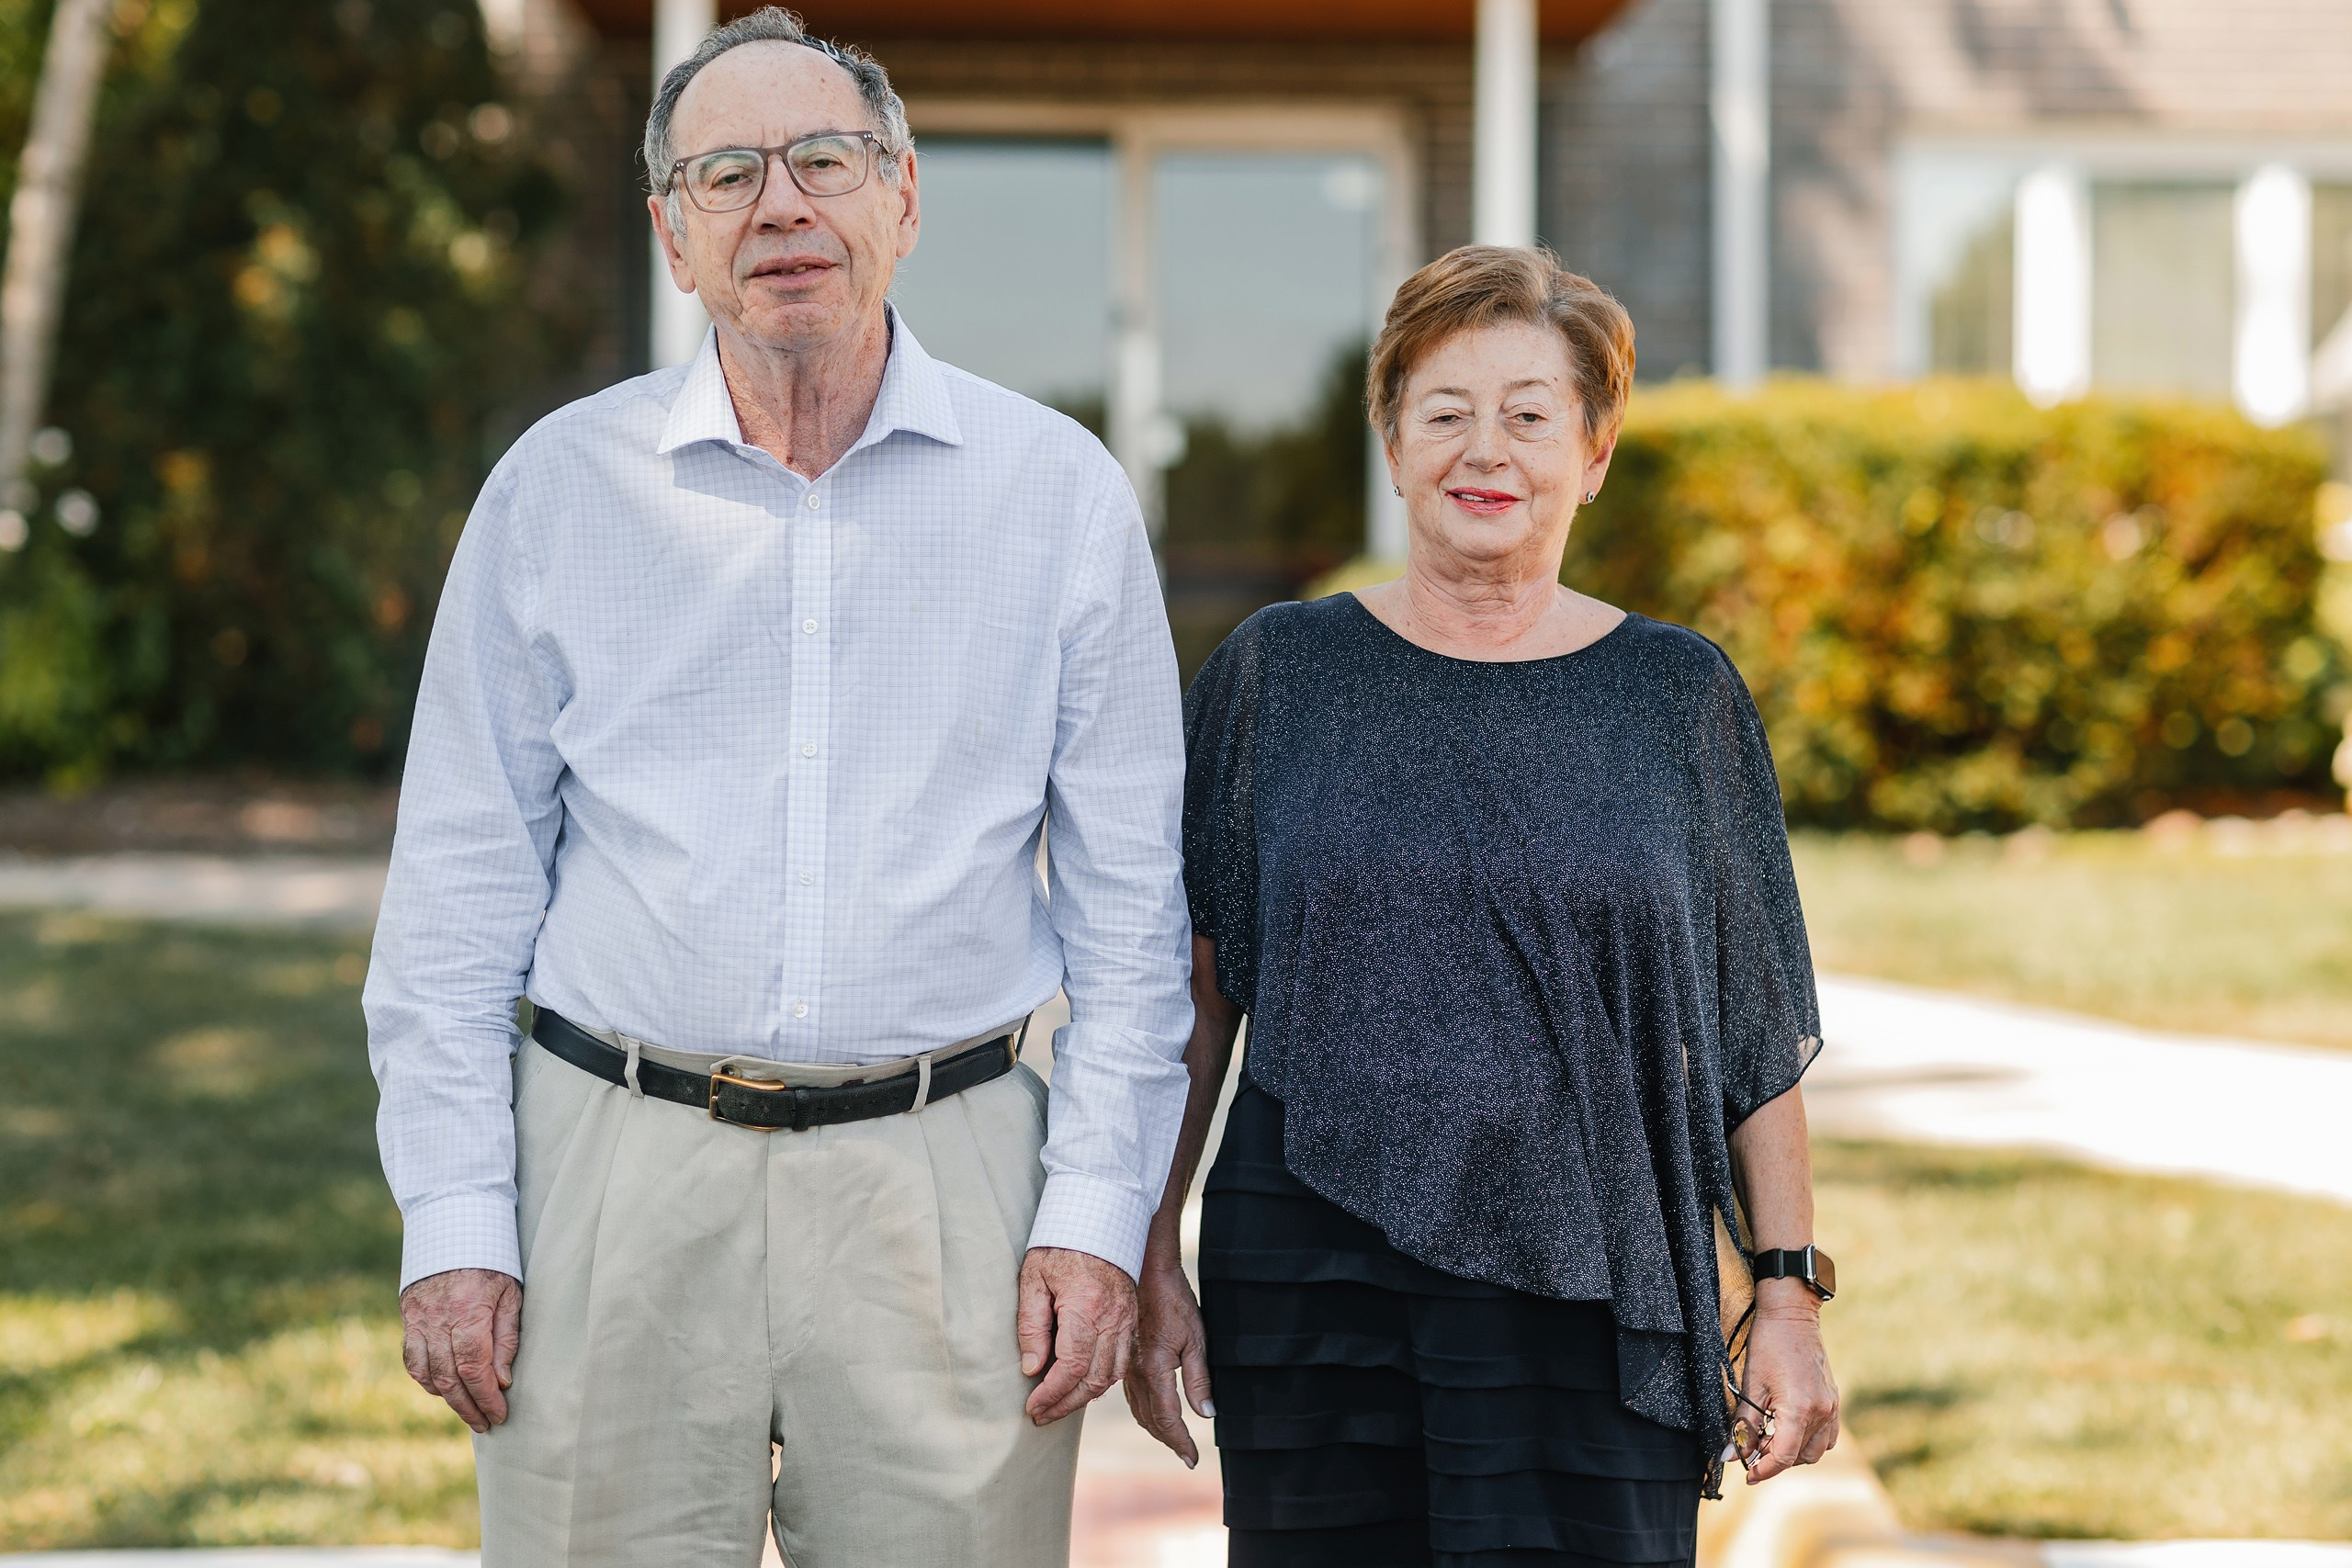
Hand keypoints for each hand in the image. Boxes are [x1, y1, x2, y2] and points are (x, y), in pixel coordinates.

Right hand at [400, 1267, 521, 1433]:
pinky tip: (444, 1388)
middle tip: (486, 1424)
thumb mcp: (511, 1293)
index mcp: (468, 1311)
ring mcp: (418, 1320)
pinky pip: (412, 1359)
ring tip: (469, 1411)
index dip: (487, 1398)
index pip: (475, 1369)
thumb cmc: (493, 1259)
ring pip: (427, 1373)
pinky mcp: (408, 1317)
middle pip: (449, 1378)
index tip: (500, 1415)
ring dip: (447, 1398)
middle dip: (469, 1407)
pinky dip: (427, 1379)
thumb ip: (506, 1337)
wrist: (454, 1224)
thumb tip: (503, 1381)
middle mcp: (438, 1319)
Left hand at [1017, 1246, 1136, 1425]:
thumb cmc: (1061, 1244)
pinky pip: (1122, 1362)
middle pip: (1094, 1380)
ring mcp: (1127, 1320)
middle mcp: (1113, 1319)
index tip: (1032, 1407)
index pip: (1070, 1368)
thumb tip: (1032, 1368)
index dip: (1050, 1394)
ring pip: (1112, 1375)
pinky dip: (1102, 1380)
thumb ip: (1031, 1325)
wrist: (1101, 1217)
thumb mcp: (1033, 1279)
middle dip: (1066, 1404)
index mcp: (1085, 1308)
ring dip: (1085, 1397)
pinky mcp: (1132, 1319)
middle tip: (1041, 1414)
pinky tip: (1082, 1383)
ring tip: (1058, 1404)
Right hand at [1122, 1256, 1213, 1467]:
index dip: (1181, 1442)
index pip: (1167, 1419)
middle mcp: (1136, 1374)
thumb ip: (1199, 1379)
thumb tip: (1206, 1415)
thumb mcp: (1195, 1339)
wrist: (1146, 1274)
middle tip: (1186, 1455)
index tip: (1192, 1459)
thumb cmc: (1174, 1302)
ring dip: (1156, 1430)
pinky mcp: (1124, 1361)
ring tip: (1173, 1440)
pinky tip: (1154, 1414)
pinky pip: (1133, 1397)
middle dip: (1169, 1441)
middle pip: (1151, 1421)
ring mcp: (1126, 1368)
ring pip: (1139, 1411)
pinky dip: (1145, 1413)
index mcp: (1155, 1370)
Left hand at [1738, 1288, 1838, 1484]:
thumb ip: (1743, 1424)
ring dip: (1793, 1453)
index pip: (1784, 1457)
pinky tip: (1787, 1430)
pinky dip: (1808, 1441)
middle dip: (1776, 1461)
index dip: (1763, 1470)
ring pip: (1816, 1450)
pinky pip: (1827, 1436)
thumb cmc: (1768, 1345)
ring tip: (1768, 1440)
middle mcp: (1822, 1412)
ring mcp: (1831, 1407)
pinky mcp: (1833, 1400)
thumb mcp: (1750, 1385)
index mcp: (1800, 1409)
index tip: (1747, 1474)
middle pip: (1800, 1457)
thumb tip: (1730, 1456)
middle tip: (1752, 1452)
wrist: (1791, 1315)